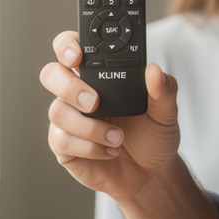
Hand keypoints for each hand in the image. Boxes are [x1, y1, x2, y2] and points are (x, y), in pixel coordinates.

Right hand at [41, 30, 180, 201]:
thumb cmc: (153, 135)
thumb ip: (164, 89)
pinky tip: (109, 150)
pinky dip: (90, 147)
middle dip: (69, 86)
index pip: (72, 48)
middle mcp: (78, 93)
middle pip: (51, 74)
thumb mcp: (166, 111)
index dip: (67, 46)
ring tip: (118, 138)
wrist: (151, 172)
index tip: (78, 56)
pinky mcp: (64, 146)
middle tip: (95, 102)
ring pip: (57, 111)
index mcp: (99, 75)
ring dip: (90, 127)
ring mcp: (69, 119)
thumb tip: (154, 71)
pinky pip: (62, 140)